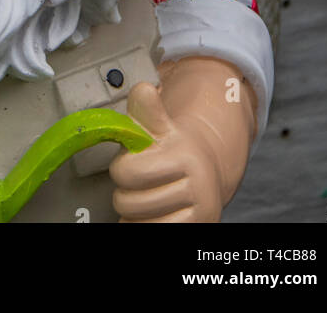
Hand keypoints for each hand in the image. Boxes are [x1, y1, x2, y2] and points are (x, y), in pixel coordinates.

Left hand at [109, 82, 225, 222]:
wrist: (206, 176)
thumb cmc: (175, 151)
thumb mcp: (161, 128)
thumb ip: (147, 112)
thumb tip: (144, 91)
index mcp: (185, 155)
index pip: (128, 172)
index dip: (120, 168)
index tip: (128, 163)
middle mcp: (198, 185)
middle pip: (129, 201)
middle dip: (125, 192)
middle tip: (135, 185)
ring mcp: (200, 211)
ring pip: (140, 222)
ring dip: (133, 214)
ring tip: (143, 199)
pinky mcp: (200, 228)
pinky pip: (153, 234)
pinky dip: (142, 227)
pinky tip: (150, 216)